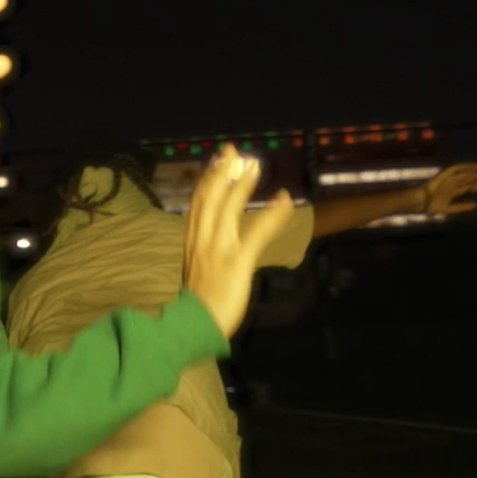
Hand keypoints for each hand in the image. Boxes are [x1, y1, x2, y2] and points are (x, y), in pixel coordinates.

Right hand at [183, 144, 295, 338]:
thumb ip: (206, 251)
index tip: (218, 159)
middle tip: (233, 149)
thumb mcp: (198, 271)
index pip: (198, 203)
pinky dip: (272, 214)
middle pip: (209, 197)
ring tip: (255, 164)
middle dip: (221, 171)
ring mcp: (218, 249)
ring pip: (228, 208)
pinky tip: (285, 199)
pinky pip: (256, 232)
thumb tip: (215, 239)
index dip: (208, 178)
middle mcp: (201, 240)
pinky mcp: (236, 261)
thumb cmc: (197, 305)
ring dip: (242, 184)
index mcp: (192, 242)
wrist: (192, 327)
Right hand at [416, 163, 476, 214]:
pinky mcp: (444, 175)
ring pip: (467, 176)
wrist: (418, 202)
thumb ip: (461, 207)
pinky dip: (466, 166)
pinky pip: (456, 169)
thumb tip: (476, 205)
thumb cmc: (429, 206)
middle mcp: (453, 183)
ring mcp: (449, 179)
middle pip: (472, 180)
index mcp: (453, 191)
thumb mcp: (448, 209)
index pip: (471, 187)